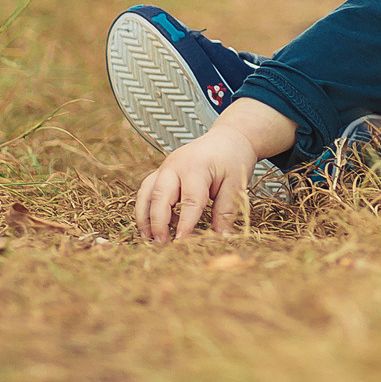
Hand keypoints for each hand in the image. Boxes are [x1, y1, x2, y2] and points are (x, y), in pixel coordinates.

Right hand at [133, 97, 295, 241]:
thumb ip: (226, 211)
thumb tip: (220, 238)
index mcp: (196, 167)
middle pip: (159, 195)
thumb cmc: (233, 159)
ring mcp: (165, 168)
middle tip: (161, 244)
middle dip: (157, 221)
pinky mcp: (161, 173)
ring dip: (144, 216)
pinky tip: (160, 225)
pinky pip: (147, 191)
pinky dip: (148, 209)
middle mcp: (175, 165)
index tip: (182, 242)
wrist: (228, 137)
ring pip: (146, 192)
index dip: (185, 223)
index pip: (189, 200)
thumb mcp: (236, 183)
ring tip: (149, 238)